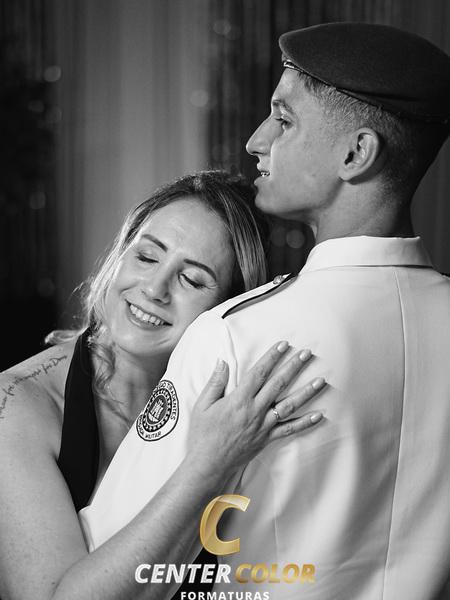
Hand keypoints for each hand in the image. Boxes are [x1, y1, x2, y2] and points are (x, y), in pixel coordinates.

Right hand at [186, 341, 325, 477]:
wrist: (208, 464)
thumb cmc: (203, 434)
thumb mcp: (202, 405)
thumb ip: (215, 382)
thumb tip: (222, 361)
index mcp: (239, 400)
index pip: (259, 373)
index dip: (272, 357)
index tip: (283, 345)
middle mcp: (255, 411)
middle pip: (278, 384)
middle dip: (293, 367)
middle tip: (306, 353)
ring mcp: (263, 425)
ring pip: (289, 406)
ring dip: (306, 392)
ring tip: (321, 380)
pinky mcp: (267, 439)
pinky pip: (289, 430)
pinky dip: (305, 423)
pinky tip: (319, 415)